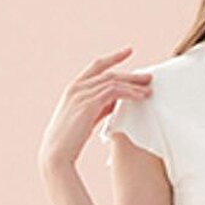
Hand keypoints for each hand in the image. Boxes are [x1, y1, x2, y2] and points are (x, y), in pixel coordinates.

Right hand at [36, 46, 152, 176]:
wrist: (56, 154)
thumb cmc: (70, 141)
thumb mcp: (86, 118)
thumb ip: (100, 107)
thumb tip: (116, 102)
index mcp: (73, 88)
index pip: (96, 66)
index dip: (113, 58)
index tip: (128, 51)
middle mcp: (76, 87)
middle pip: (108, 73)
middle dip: (130, 74)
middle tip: (148, 77)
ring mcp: (81, 94)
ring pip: (113, 81)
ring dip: (133, 84)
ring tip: (149, 89)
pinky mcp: (88, 104)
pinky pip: (114, 92)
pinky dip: (129, 93)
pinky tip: (140, 97)